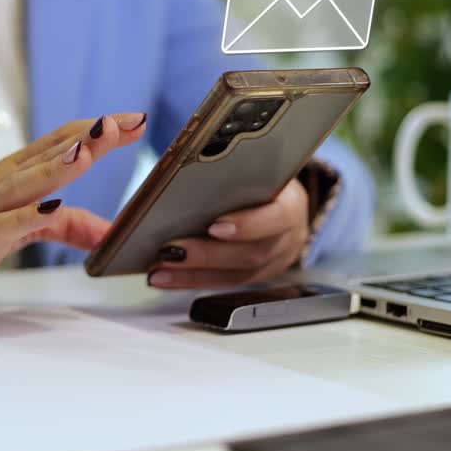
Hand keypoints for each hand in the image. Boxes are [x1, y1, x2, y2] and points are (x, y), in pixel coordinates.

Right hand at [0, 113, 146, 301]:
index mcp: (20, 170)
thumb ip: (70, 226)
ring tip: (87, 153)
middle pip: (50, 153)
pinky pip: (3, 226)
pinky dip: (26, 217)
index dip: (99, 129)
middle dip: (87, 138)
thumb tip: (111, 234)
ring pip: (25, 182)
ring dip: (57, 167)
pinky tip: (49, 208)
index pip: (64, 139)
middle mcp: (6, 181)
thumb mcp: (28, 225)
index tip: (137, 119)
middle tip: (120, 122)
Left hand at [146, 177, 309, 288]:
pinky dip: (191, 280)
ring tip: (158, 271)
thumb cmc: (261, 176)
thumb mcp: (256, 166)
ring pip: (235, 275)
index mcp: (292, 204)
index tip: (214, 226)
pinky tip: (165, 277)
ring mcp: (275, 262)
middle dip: (207, 255)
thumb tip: (185, 174)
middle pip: (251, 253)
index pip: (277, 217)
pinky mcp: (256, 277)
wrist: (281, 198)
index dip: (248, 225)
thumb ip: (232, 171)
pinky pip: (224, 283)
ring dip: (192, 274)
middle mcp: (288, 237)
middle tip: (170, 251)